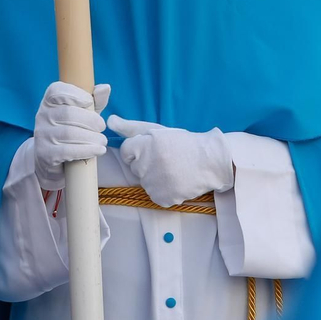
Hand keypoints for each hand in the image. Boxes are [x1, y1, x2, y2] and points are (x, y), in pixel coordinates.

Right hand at [33, 81, 110, 190]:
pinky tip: (98, 150)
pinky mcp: (45, 154)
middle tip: (101, 127)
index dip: (74, 94)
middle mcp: (42, 116)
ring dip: (91, 137)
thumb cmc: (72, 130)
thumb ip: (95, 101)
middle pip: (68, 113)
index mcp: (49, 102)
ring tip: (102, 141)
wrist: (54, 160)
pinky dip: (87, 150)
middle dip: (90, 120)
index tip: (89, 102)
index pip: (57, 91)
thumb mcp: (84, 114)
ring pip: (69, 133)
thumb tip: (105, 88)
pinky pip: (67, 151)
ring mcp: (42, 135)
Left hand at [108, 117, 233, 206]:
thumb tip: (109, 121)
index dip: (140, 149)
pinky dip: (163, 191)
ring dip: (154, 177)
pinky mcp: (162, 198)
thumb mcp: (157, 131)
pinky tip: (175, 181)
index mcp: (145, 145)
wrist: (211, 161)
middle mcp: (147, 165)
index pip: (126, 151)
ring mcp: (154, 184)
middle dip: (146, 163)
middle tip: (167, 158)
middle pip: (135, 167)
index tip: (155, 149)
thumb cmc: (183, 143)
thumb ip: (131, 128)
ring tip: (173, 169)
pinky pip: (155, 195)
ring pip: (144, 182)